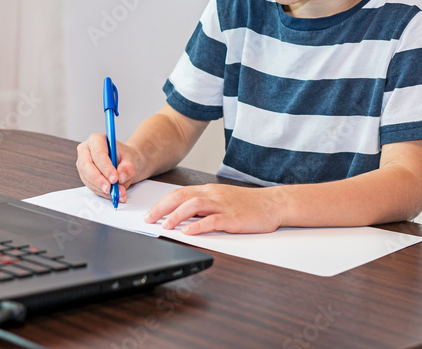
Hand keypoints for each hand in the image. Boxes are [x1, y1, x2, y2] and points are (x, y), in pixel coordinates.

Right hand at [75, 133, 146, 202]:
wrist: (125, 163)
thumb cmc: (126, 156)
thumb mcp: (131, 159)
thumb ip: (128, 167)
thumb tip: (121, 175)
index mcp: (96, 140)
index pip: (97, 154)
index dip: (105, 167)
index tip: (114, 178)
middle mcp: (86, 151)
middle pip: (86, 166)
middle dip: (99, 180)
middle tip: (110, 189)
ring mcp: (83, 164)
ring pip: (88, 179)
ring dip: (102, 189)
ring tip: (118, 193)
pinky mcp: (85, 176)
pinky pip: (91, 186)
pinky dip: (103, 193)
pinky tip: (114, 194)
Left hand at [143, 184, 285, 234]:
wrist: (272, 203)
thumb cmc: (246, 204)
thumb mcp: (221, 199)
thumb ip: (202, 205)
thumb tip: (179, 214)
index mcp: (208, 191)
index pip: (179, 193)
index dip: (161, 203)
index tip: (149, 214)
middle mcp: (212, 195)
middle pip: (181, 197)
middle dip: (162, 208)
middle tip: (149, 220)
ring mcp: (223, 206)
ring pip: (194, 206)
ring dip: (176, 216)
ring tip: (165, 226)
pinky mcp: (233, 218)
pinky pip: (213, 220)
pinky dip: (199, 225)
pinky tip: (188, 232)